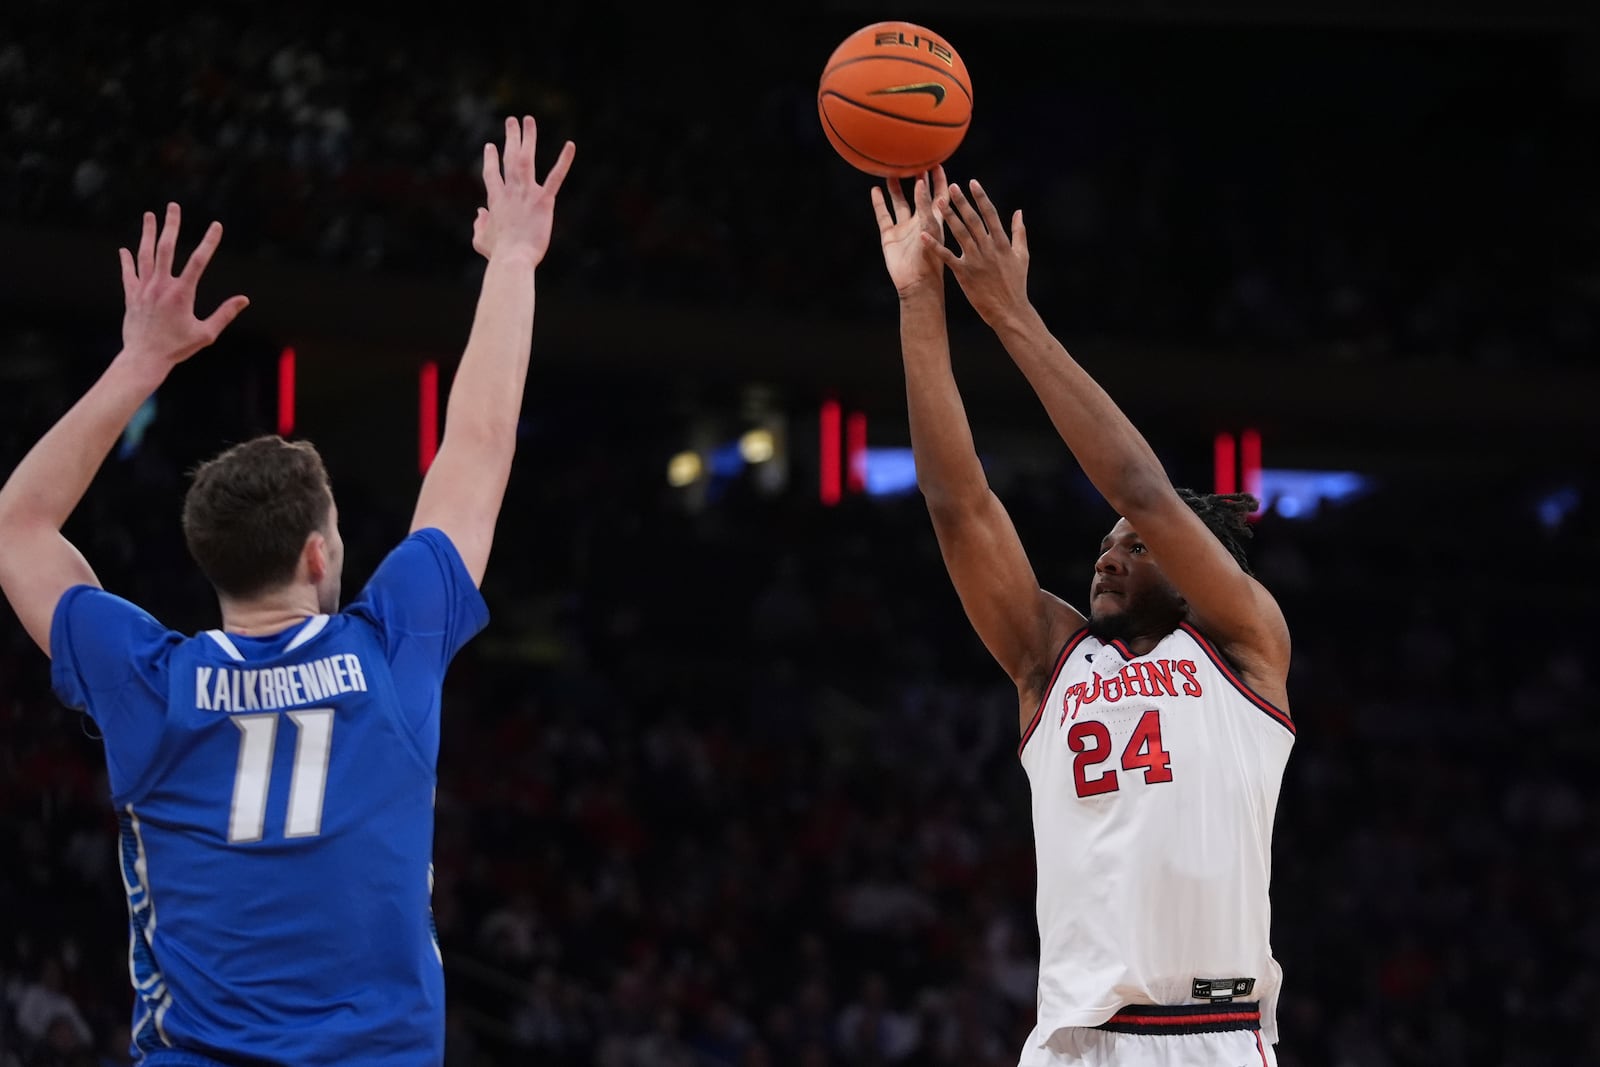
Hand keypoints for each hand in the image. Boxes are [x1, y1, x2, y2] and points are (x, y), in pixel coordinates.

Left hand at [118, 203, 248, 366]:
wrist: (144, 358)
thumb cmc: (177, 348)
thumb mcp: (206, 334)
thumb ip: (224, 314)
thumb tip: (244, 299)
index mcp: (181, 294)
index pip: (198, 261)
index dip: (209, 242)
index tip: (216, 226)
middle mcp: (160, 286)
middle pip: (165, 248)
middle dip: (171, 225)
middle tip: (173, 207)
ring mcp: (143, 290)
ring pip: (144, 255)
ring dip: (147, 233)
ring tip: (149, 215)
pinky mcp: (131, 297)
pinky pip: (128, 274)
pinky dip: (126, 261)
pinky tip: (125, 250)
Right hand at [473, 115, 575, 264]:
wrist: (512, 259)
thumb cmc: (497, 255)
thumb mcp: (480, 240)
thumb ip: (479, 224)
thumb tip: (479, 213)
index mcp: (495, 200)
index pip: (491, 173)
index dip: (490, 159)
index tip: (490, 146)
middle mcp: (510, 191)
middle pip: (508, 158)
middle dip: (510, 138)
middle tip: (512, 121)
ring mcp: (527, 193)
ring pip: (526, 159)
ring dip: (528, 138)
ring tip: (528, 120)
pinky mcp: (544, 200)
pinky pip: (556, 177)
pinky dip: (564, 161)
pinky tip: (570, 145)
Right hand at [871, 165, 946, 296]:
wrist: (916, 284)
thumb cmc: (931, 259)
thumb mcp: (930, 229)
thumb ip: (925, 207)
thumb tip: (920, 183)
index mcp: (935, 220)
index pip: (940, 195)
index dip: (939, 180)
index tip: (937, 162)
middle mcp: (920, 222)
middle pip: (919, 196)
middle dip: (918, 179)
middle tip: (913, 159)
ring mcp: (904, 229)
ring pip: (899, 203)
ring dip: (896, 188)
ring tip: (891, 171)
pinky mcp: (890, 237)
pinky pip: (883, 216)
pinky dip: (879, 203)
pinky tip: (875, 190)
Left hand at [927, 180, 1029, 327]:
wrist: (1009, 310)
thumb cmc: (1016, 284)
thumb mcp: (1021, 256)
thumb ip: (1019, 232)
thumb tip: (1018, 212)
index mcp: (1002, 242)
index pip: (990, 214)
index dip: (981, 197)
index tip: (972, 183)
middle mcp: (988, 248)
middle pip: (973, 220)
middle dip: (962, 202)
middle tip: (951, 186)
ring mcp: (976, 260)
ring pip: (960, 234)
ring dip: (948, 217)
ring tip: (937, 202)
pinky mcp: (964, 273)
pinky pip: (947, 257)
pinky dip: (935, 246)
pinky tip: (923, 235)